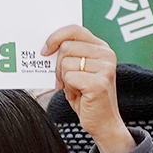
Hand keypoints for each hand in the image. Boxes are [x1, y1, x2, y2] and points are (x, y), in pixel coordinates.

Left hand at [44, 24, 131, 152]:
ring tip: (76, 89)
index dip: (56, 37)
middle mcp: (107, 54)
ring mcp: (105, 68)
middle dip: (58, 66)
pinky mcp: (99, 82)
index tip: (45, 50)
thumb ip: (70, 55)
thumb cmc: (88, 97)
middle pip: (66, 47)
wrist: (104, 123)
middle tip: (64, 80)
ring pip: (66, 63)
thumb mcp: (79, 70)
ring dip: (65, 79)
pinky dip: (69, 89)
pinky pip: (69, 78)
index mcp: (102, 48)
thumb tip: (47, 47)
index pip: (74, 30)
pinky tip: (79, 95)